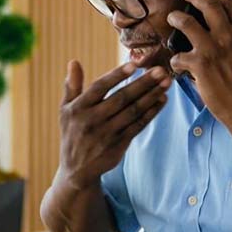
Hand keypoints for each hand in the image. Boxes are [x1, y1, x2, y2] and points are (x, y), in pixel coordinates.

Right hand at [59, 60, 170, 189]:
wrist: (76, 170)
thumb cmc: (72, 132)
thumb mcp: (65, 110)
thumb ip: (72, 86)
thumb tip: (73, 62)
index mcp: (78, 108)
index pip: (99, 88)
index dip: (116, 76)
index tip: (133, 64)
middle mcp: (92, 121)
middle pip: (121, 98)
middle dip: (143, 83)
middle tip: (161, 70)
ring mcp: (107, 134)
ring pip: (133, 111)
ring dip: (152, 96)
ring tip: (166, 82)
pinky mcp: (119, 145)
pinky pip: (138, 125)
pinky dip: (151, 112)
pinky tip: (162, 100)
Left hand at [167, 0, 231, 138]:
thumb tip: (221, 34)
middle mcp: (231, 37)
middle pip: (208, 6)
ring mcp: (214, 49)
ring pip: (187, 23)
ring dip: (176, 18)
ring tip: (172, 18)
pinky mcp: (200, 65)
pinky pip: (178, 55)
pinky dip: (175, 59)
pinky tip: (176, 64)